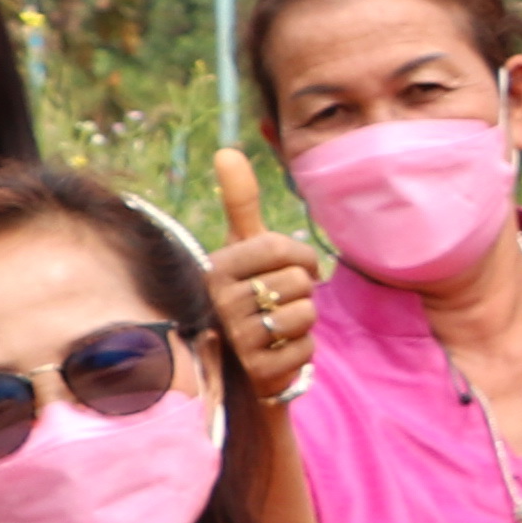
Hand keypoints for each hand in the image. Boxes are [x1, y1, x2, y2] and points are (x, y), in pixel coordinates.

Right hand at [209, 150, 325, 404]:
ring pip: (305, 313)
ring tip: (274, 329)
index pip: (279, 248)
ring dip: (301, 323)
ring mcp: (236, 340)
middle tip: (275, 305)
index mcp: (214, 269)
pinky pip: (307, 348)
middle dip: (299, 293)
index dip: (301, 259)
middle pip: (297, 281)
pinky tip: (276, 354)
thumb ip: (239, 203)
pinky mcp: (256, 373)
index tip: (294, 270)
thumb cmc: (242, 298)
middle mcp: (218, 303)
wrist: (233, 369)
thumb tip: (227, 150)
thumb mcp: (239, 250)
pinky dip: (300, 351)